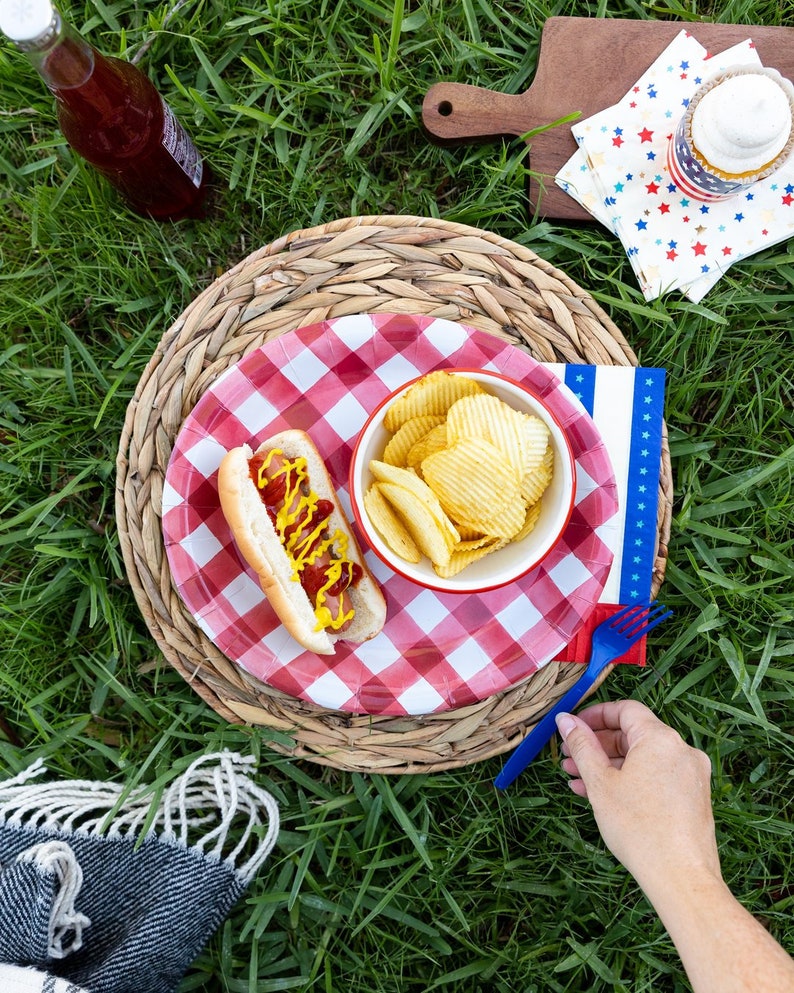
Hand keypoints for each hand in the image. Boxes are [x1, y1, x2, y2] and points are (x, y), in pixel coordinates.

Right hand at [555, 700, 719, 894]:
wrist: (680, 877)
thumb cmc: (638, 828)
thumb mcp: (600, 783)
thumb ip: (582, 746)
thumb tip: (565, 720)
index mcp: (660, 739)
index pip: (625, 710)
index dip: (595, 715)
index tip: (573, 727)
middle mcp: (682, 750)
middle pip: (634, 735)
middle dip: (598, 745)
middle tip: (569, 759)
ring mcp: (692, 775)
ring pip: (643, 759)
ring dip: (610, 766)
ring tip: (579, 782)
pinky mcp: (694, 797)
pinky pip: (657, 777)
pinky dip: (631, 780)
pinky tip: (605, 798)